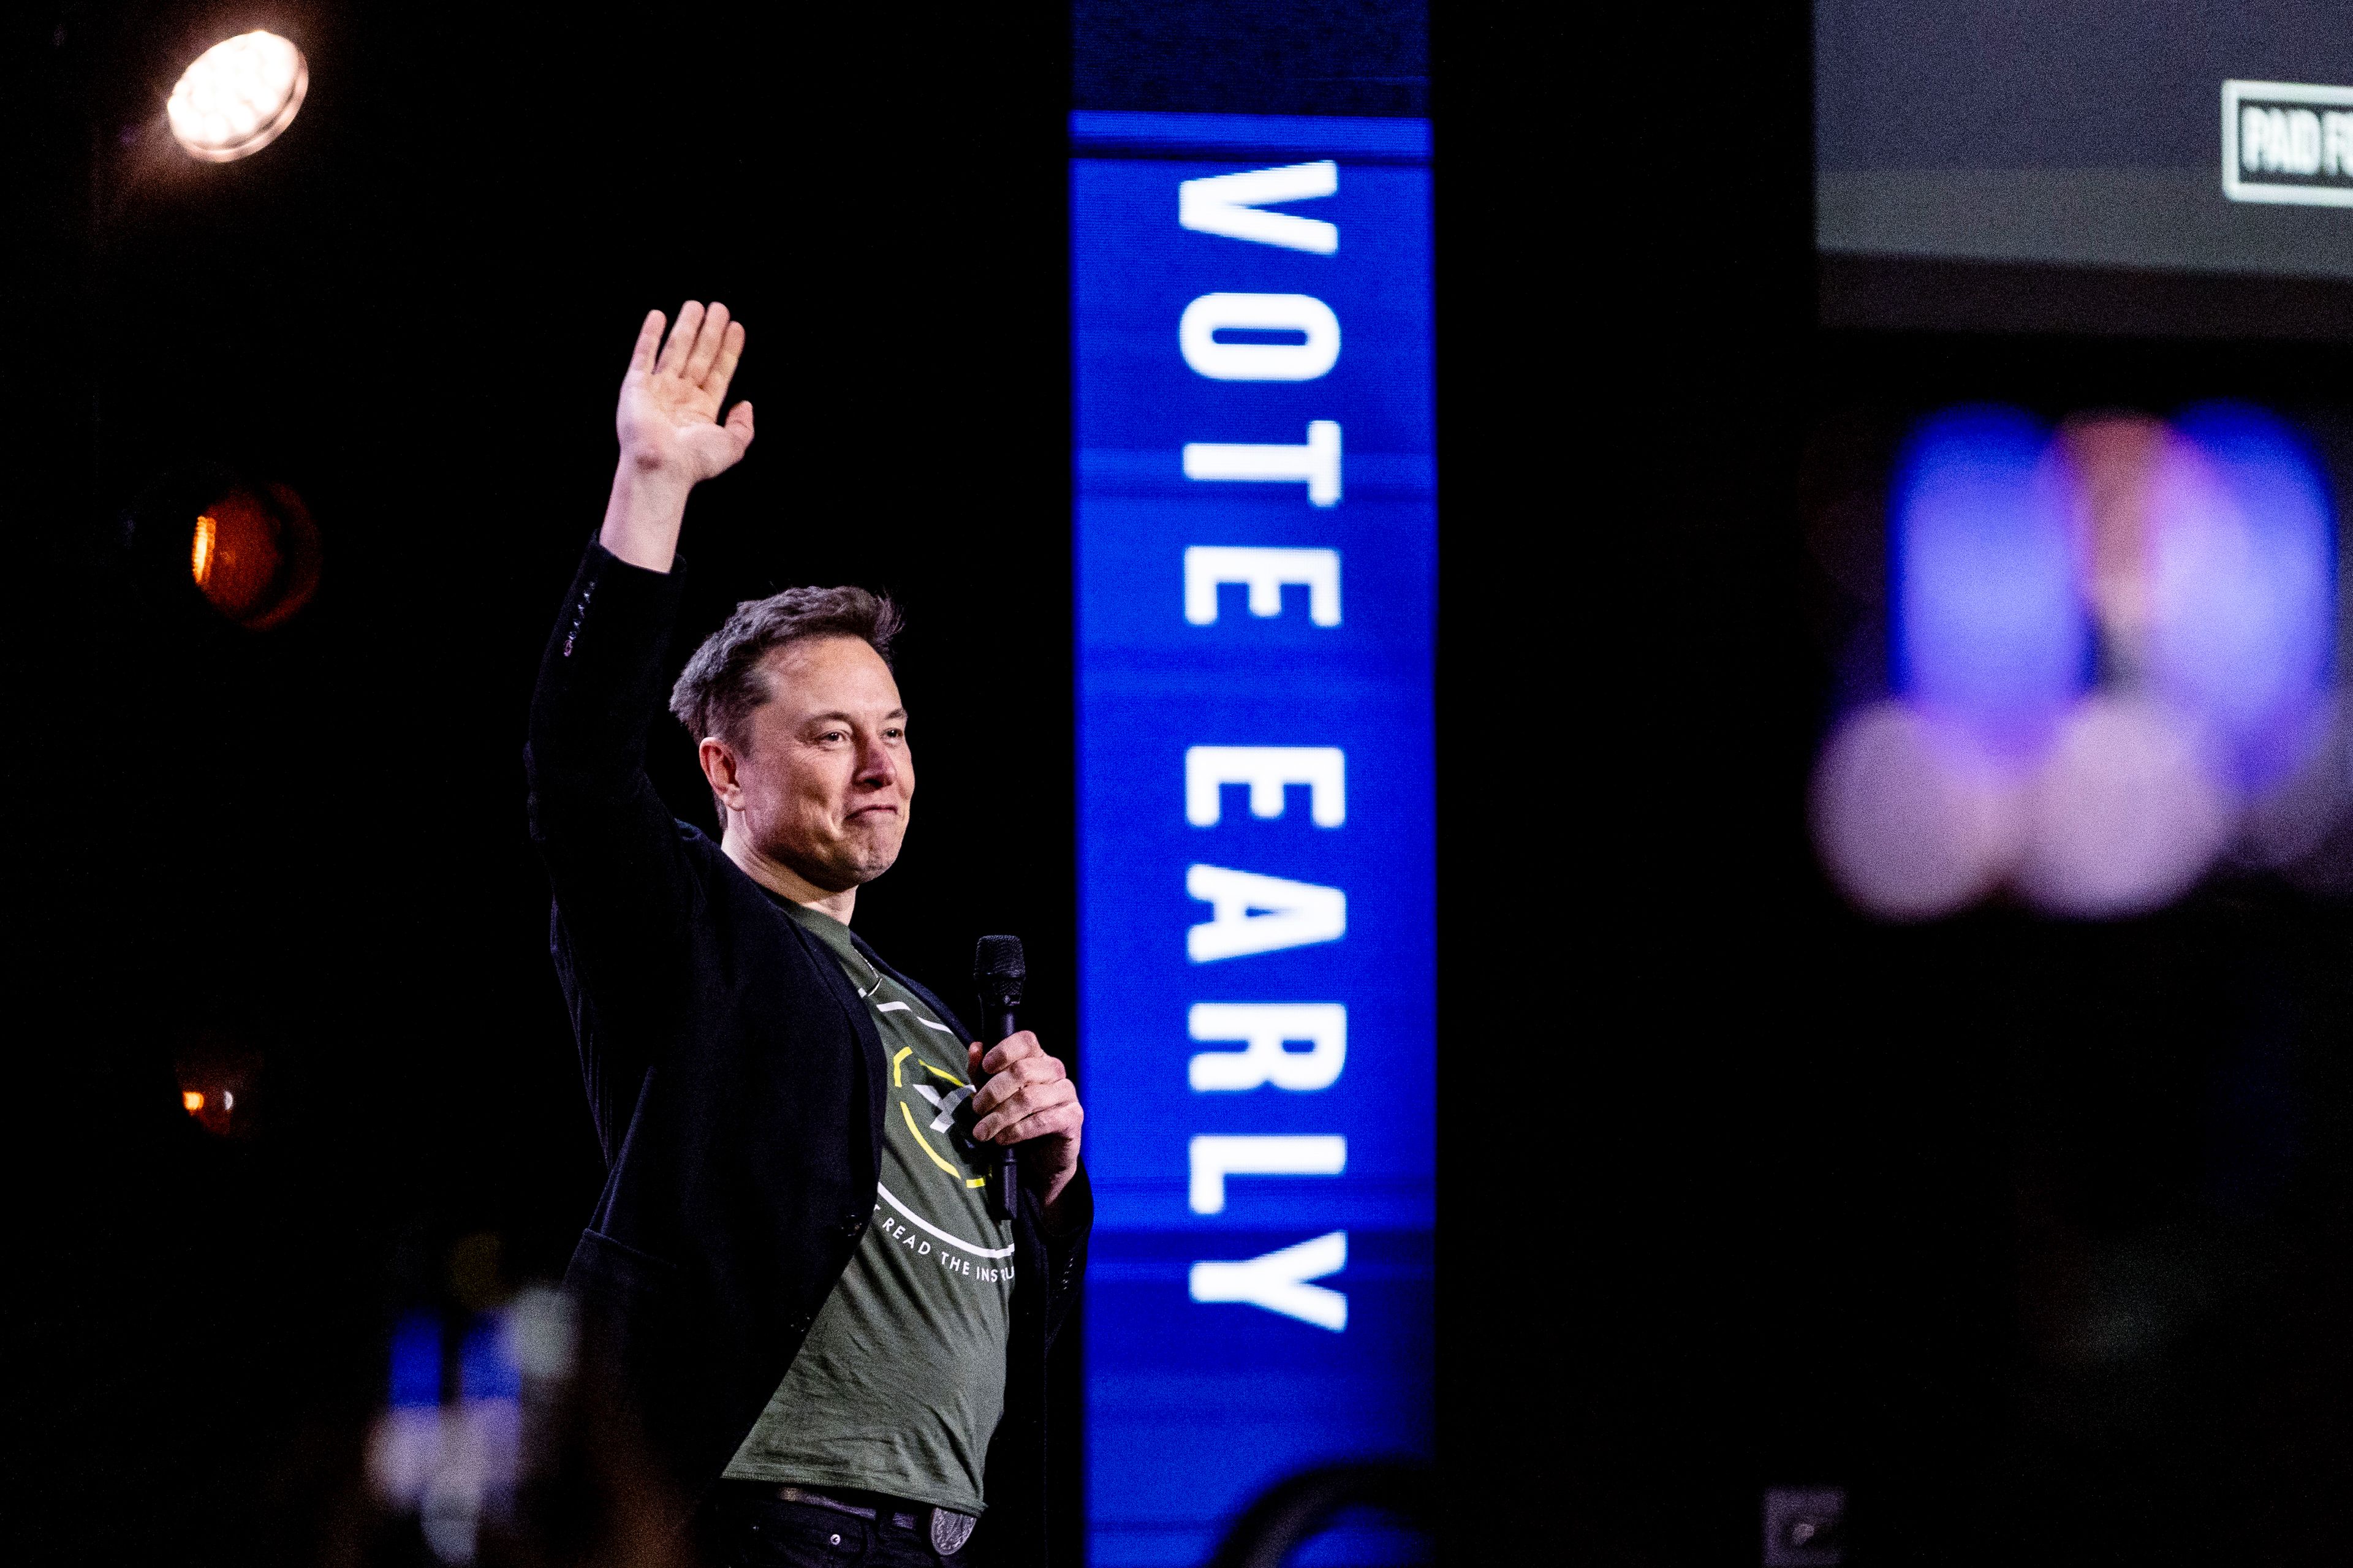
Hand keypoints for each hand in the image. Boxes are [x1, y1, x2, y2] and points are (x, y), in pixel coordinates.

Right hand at [599, 303, 752, 570]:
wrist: (661, 467)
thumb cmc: (694, 461)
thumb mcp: (732, 446)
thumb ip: (744, 427)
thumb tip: (746, 404)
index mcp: (701, 409)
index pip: (718, 371)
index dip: (728, 349)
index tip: (736, 327)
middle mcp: (679, 396)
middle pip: (699, 355)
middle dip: (709, 332)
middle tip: (719, 307)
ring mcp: (658, 390)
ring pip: (675, 349)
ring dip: (685, 327)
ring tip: (696, 305)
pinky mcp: (635, 387)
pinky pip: (643, 355)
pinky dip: (649, 335)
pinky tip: (658, 316)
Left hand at [968, 1031, 1083, 1219]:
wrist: (1040, 1158)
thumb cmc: (1016, 1119)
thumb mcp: (993, 1096)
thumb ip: (982, 1073)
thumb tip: (975, 1047)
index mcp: (1037, 1058)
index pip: (1026, 1041)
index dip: (1004, 1051)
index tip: (985, 1068)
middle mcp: (1055, 1070)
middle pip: (1022, 1070)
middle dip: (993, 1092)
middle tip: (977, 1109)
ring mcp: (1067, 1092)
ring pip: (1029, 1097)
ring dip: (1000, 1116)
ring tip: (983, 1132)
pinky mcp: (1073, 1117)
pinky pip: (1043, 1120)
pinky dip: (1018, 1131)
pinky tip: (1003, 1139)